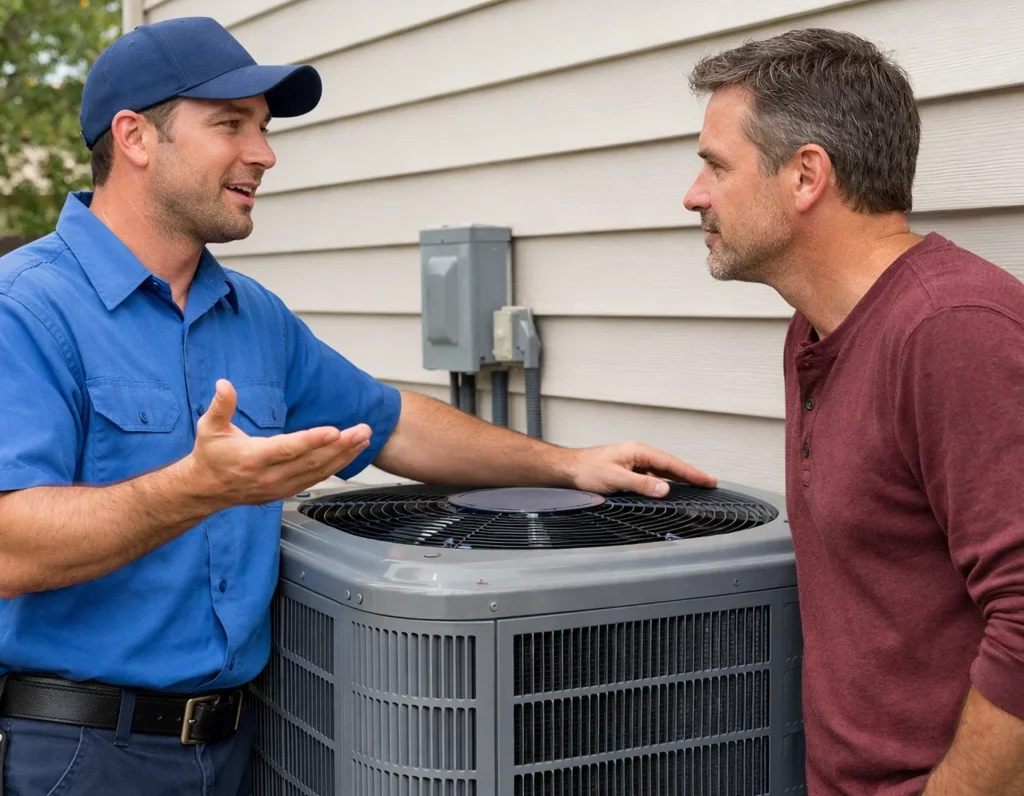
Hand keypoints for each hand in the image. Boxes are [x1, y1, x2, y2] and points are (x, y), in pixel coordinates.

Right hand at [181, 379, 371, 507]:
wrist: (205, 489)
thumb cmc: (210, 455)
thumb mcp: (209, 427)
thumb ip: (220, 406)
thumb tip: (224, 385)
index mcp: (253, 457)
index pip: (288, 449)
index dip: (312, 440)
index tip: (334, 431)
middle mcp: (269, 475)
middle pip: (311, 461)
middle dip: (341, 445)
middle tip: (363, 430)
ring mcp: (280, 486)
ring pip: (318, 471)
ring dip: (344, 455)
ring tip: (363, 439)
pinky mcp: (286, 491)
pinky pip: (316, 479)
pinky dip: (336, 466)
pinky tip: (350, 454)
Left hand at [565, 442, 716, 496]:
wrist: (569, 470)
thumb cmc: (587, 470)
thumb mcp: (616, 479)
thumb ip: (641, 484)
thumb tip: (665, 489)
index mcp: (638, 451)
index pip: (671, 463)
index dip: (691, 472)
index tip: (707, 480)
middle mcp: (638, 454)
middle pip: (671, 465)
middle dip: (691, 474)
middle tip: (710, 483)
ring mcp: (634, 462)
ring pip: (662, 471)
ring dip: (679, 479)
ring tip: (697, 486)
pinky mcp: (629, 470)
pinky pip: (652, 476)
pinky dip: (664, 482)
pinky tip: (670, 489)